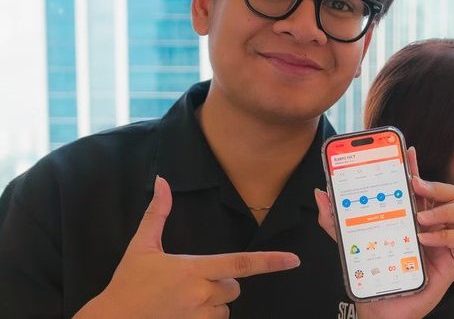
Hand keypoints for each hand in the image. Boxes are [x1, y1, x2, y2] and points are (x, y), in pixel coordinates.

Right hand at [74, 176, 300, 318]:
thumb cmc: (128, 283)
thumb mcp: (142, 246)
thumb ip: (157, 214)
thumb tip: (162, 181)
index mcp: (192, 269)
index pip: (241, 264)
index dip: (271, 262)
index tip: (294, 260)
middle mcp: (200, 294)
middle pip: (234, 286)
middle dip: (223, 282)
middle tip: (194, 280)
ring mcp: (197, 316)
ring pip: (226, 308)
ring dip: (214, 303)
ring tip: (185, 299)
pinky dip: (207, 317)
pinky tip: (186, 312)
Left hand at [315, 147, 453, 318]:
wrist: (382, 308)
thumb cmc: (376, 272)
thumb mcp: (351, 243)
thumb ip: (335, 220)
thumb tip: (321, 195)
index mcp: (413, 213)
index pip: (419, 183)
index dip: (415, 165)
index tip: (406, 151)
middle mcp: (433, 222)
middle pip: (448, 191)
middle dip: (434, 184)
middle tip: (415, 186)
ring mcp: (446, 239)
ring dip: (445, 208)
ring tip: (421, 218)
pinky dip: (445, 234)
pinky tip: (424, 238)